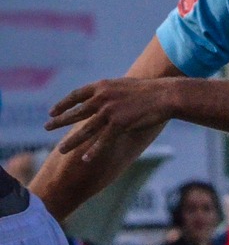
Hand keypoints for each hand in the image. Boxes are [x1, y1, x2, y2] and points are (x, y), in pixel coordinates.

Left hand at [45, 77, 177, 159]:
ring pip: (86, 129)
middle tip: (46, 128)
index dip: (63, 104)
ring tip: (60, 149)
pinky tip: (85, 159)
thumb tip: (105, 95)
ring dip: (72, 141)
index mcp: (102, 87)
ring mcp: (110, 111)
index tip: (52, 112)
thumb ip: (111, 91)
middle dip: (59, 121)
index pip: (76, 95)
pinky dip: (94, 150)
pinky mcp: (120, 123)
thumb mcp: (125, 85)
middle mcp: (102, 98)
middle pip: (76, 112)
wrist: (166, 95)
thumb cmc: (150, 90)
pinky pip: (103, 140)